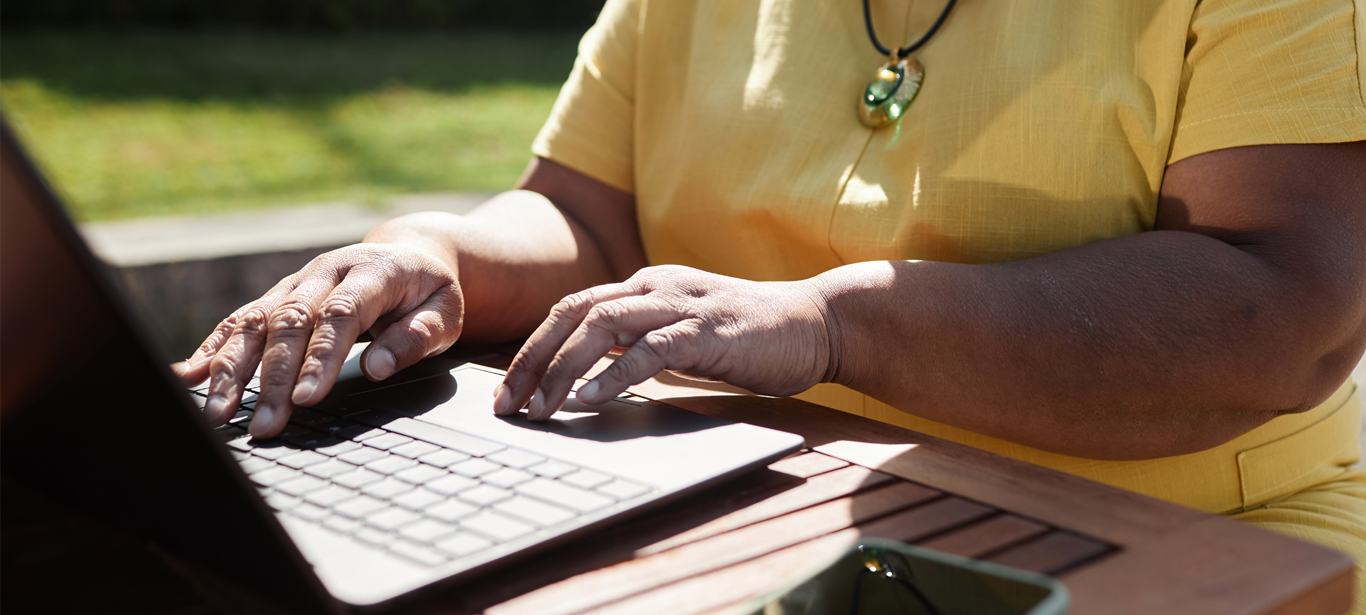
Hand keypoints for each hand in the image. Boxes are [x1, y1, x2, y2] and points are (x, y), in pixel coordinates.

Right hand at [176, 242, 463, 437]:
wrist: (409, 254)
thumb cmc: (427, 292)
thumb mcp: (444, 312)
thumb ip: (416, 337)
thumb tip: (379, 367)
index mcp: (372, 272)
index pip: (341, 315)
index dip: (321, 357)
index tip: (308, 399)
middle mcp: (325, 273)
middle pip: (291, 322)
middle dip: (274, 378)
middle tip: (265, 425)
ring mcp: (296, 283)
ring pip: (256, 321)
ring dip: (233, 369)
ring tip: (218, 412)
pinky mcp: (278, 296)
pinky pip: (240, 319)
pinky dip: (214, 347)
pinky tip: (191, 376)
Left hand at [492, 265, 831, 419]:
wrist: (817, 322)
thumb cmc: (749, 338)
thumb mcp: (682, 336)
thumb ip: (641, 345)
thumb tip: (590, 378)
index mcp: (646, 286)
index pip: (572, 309)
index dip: (534, 349)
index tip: (509, 392)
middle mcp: (656, 286)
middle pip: (574, 313)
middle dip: (533, 360)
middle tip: (507, 406)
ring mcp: (682, 305)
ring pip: (603, 325)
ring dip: (564, 369)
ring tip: (542, 408)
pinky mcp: (709, 330)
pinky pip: (652, 349)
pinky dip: (616, 374)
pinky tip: (591, 400)